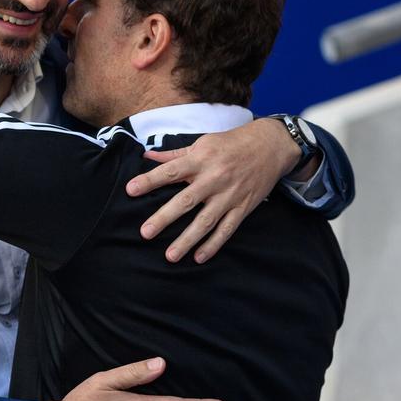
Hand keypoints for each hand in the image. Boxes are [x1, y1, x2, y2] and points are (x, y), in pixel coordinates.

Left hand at [126, 119, 299, 263]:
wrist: (270, 146)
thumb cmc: (231, 143)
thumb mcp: (202, 142)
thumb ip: (173, 154)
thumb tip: (146, 156)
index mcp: (200, 159)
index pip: (170, 171)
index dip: (150, 180)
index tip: (130, 190)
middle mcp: (214, 178)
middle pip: (186, 201)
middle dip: (164, 217)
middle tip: (145, 232)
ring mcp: (229, 195)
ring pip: (206, 221)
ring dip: (187, 240)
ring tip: (170, 256)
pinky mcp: (242, 208)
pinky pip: (226, 229)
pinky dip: (213, 245)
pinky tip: (198, 257)